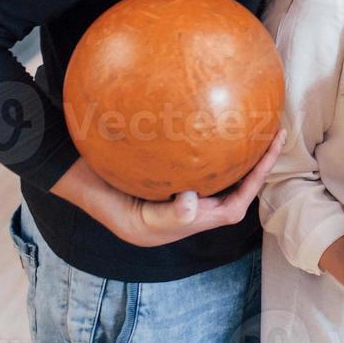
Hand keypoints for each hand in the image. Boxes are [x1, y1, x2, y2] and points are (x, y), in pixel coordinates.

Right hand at [54, 130, 285, 247]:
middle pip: (233, 191)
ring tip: (257, 126)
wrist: (69, 174)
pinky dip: (213, 145)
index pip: (232, 207)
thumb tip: (193, 204)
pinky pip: (197, 162)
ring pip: (218, 177)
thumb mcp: (130, 216)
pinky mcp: (166, 174)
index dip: (255, 182)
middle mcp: (184, 210)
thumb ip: (165, 215)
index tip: (269, 150)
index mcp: (182, 223)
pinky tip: (219, 119)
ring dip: (240, 158)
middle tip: (274, 133)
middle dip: (256, 167)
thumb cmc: (99, 193)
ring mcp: (176, 192)